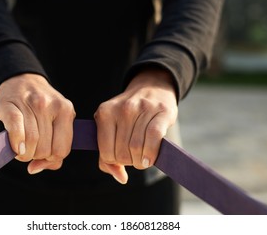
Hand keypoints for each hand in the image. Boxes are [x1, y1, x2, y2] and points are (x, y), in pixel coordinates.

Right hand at [0, 73, 75, 173]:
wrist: (21, 80)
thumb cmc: (41, 108)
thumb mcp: (56, 122)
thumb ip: (55, 148)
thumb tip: (35, 168)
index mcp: (66, 111)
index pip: (62, 149)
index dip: (51, 159)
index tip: (43, 156)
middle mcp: (51, 105)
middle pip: (45, 149)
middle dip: (36, 156)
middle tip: (30, 150)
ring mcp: (32, 103)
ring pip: (31, 143)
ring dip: (23, 153)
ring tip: (21, 148)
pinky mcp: (11, 105)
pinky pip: (16, 130)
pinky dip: (16, 144)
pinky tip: (15, 147)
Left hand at [94, 68, 177, 183]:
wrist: (152, 88)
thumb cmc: (128, 115)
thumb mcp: (111, 127)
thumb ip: (107, 155)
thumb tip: (120, 178)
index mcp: (105, 113)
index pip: (106, 151)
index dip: (114, 161)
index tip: (121, 159)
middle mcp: (122, 109)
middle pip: (122, 151)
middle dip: (129, 162)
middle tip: (134, 159)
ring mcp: (142, 108)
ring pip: (137, 147)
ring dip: (141, 161)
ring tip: (143, 159)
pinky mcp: (161, 111)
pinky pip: (153, 138)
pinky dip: (151, 154)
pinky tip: (150, 159)